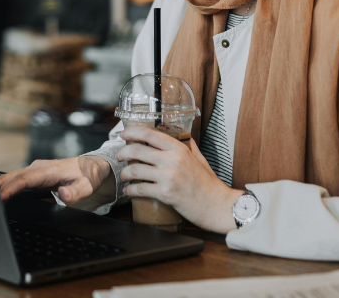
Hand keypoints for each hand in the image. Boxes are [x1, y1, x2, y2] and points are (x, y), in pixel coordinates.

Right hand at [0, 156, 110, 203]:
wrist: (91, 166)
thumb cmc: (88, 176)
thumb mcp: (87, 186)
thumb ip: (75, 192)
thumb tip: (63, 193)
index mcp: (49, 170)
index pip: (25, 179)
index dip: (11, 188)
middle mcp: (39, 168)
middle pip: (13, 177)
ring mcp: (35, 169)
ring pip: (12, 176)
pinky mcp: (33, 173)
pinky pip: (16, 178)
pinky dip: (4, 185)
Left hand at [116, 126, 243, 233]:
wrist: (219, 206)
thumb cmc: (209, 184)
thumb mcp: (199, 158)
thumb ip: (187, 146)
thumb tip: (179, 135)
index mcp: (179, 149)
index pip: (149, 134)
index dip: (132, 131)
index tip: (123, 134)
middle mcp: (172, 160)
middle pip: (137, 150)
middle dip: (123, 152)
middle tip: (119, 156)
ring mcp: (169, 177)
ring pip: (136, 170)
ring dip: (124, 173)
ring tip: (123, 175)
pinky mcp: (166, 194)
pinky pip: (140, 189)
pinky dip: (130, 190)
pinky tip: (128, 191)